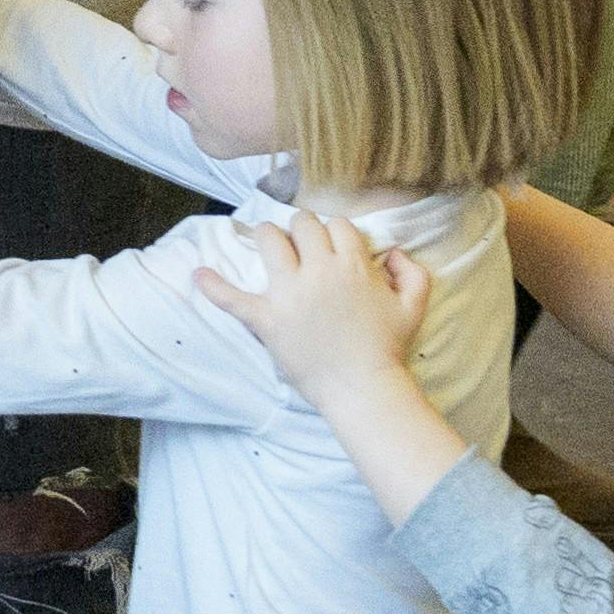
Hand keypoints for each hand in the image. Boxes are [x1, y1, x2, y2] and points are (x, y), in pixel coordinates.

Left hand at [190, 207, 434, 401]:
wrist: (362, 388)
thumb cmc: (388, 348)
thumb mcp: (414, 306)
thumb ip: (412, 272)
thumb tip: (392, 252)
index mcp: (353, 265)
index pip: (337, 225)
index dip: (333, 233)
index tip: (330, 248)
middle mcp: (319, 271)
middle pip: (302, 225)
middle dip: (301, 231)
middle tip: (301, 247)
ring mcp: (289, 294)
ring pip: (268, 239)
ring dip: (267, 238)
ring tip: (269, 246)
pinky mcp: (267, 319)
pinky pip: (233, 298)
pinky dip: (214, 286)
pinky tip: (199, 274)